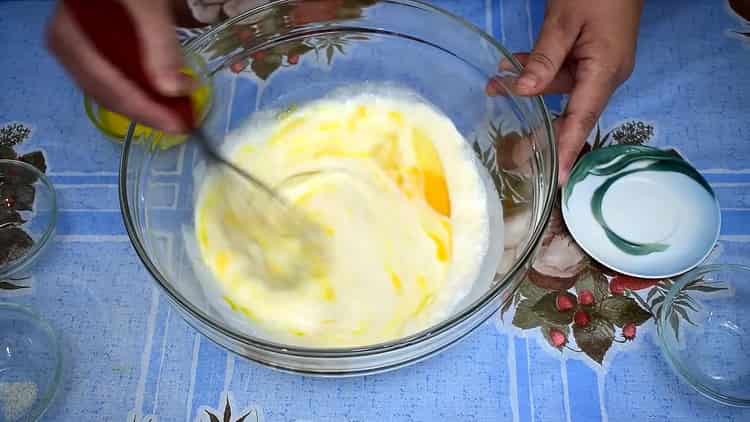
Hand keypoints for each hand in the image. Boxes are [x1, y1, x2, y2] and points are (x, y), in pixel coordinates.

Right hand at [46, 0, 190, 132]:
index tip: (176, 125)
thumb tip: (173, 89)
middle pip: (109, 93)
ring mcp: (79, 50)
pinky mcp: (92, 49)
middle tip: (182, 123)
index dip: (145, 110)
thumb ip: (159, 44)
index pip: (110, 86)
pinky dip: (140, 88)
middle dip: (148, 110)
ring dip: (145, 103)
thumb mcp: (146, 7)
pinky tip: (163, 93)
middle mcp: (69, 47)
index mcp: (71, 36)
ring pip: (111, 90)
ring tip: (177, 111)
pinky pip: (114, 78)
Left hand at [513, 0, 642, 183]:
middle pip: (569, 107)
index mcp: (605, 71)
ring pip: (561, 86)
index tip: (559, 180)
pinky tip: (514, 64)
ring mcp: (602, 65)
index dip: (568, 150)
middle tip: (507, 138)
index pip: (582, 119)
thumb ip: (544, 58)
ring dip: (530, 84)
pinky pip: (565, 70)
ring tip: (495, 82)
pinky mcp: (594, 55)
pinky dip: (541, 68)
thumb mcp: (564, 22)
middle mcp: (607, 75)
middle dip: (535, 117)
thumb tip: (525, 91)